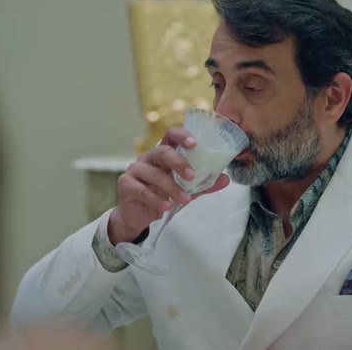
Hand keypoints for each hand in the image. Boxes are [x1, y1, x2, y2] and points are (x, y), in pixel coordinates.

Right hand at [108, 127, 229, 243]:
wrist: (139, 216)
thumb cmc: (162, 196)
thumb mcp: (185, 189)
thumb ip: (203, 184)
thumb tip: (226, 179)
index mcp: (163, 154)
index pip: (170, 135)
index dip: (182, 136)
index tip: (195, 144)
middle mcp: (148, 158)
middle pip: (162, 151)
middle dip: (179, 162)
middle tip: (192, 176)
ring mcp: (134, 170)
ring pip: (154, 174)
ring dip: (171, 188)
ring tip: (184, 200)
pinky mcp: (126, 185)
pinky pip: (142, 191)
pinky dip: (157, 200)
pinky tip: (166, 207)